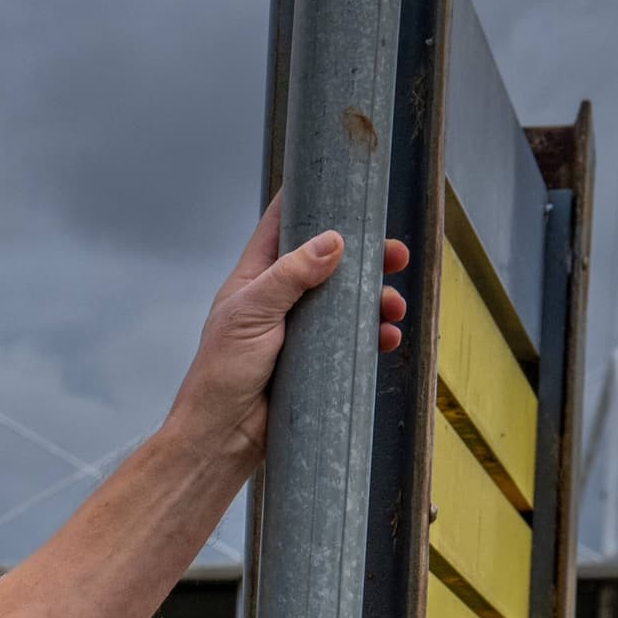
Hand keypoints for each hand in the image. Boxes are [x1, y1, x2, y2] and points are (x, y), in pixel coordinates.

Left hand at [168, 197, 409, 466]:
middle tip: (396, 256)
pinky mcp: (314, 360)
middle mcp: (278, 299)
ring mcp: (297, 329)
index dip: (311, 200)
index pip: (282, 226)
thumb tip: (332, 240)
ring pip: (347, 300)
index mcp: (255, 279)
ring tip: (393, 307)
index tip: (345, 179)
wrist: (222, 438)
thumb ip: (290, 276)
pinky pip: (352, 339)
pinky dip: (373, 334)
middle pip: (329, 261)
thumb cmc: (222, 375)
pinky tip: (387, 337)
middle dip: (366, 256)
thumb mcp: (252, 316)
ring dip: (376, 299)